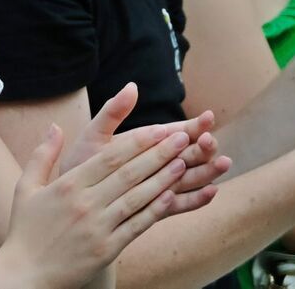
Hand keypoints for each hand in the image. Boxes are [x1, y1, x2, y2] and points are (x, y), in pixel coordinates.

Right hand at [0, 122, 193, 288]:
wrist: (26, 274)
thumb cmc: (24, 229)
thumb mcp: (26, 188)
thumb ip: (42, 155)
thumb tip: (55, 127)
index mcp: (67, 186)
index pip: (109, 158)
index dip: (137, 142)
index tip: (159, 128)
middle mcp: (85, 204)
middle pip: (129, 174)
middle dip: (159, 154)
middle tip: (182, 138)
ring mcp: (98, 228)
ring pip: (137, 198)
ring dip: (163, 179)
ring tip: (184, 163)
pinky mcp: (107, 249)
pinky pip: (136, 226)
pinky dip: (155, 210)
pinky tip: (172, 197)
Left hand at [63, 83, 228, 214]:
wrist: (71, 193)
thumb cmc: (81, 160)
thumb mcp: (96, 134)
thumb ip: (114, 112)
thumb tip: (132, 85)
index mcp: (145, 143)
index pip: (176, 132)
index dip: (194, 125)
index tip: (208, 117)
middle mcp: (157, 164)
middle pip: (189, 155)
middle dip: (203, 148)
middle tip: (212, 142)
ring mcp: (159, 186)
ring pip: (190, 178)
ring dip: (208, 171)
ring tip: (224, 163)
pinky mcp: (156, 208)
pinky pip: (180, 205)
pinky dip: (197, 200)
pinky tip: (212, 192)